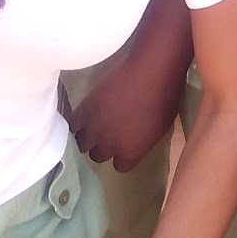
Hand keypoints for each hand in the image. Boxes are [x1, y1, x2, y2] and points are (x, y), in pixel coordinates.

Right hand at [69, 48, 185, 170]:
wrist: (151, 71)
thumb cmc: (164, 98)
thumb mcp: (159, 129)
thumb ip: (141, 141)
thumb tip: (132, 140)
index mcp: (131, 153)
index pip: (120, 166)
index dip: (121, 155)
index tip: (122, 145)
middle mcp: (110, 145)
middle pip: (98, 156)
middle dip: (102, 147)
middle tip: (106, 134)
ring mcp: (95, 127)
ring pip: (81, 143)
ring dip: (87, 137)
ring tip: (92, 126)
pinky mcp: (85, 109)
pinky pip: (72, 125)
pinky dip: (75, 124)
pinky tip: (81, 118)